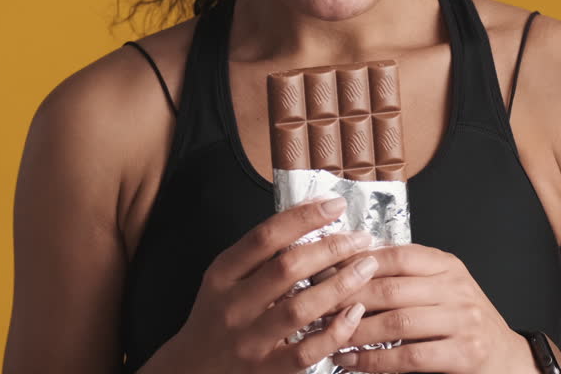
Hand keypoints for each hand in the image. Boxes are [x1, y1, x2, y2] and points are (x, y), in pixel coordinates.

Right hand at [168, 196, 381, 373]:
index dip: (303, 217)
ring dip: (340, 284)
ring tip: (367, 266)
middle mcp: (233, 306)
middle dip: (331, 247)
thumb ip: (259, 253)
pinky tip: (354, 313)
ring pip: (301, 308)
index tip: (334, 204)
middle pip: (287, 268)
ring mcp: (250, 341)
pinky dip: (334, 331)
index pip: (265, 237)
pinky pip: (307, 350)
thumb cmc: (216, 318)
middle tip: (361, 238)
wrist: (192, 371)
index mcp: (222, 275)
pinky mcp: (267, 371)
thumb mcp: (224, 279)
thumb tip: (310, 214)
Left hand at [328, 244, 534, 373]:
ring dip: (355, 332)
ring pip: (396, 322)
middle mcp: (457, 287)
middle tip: (316, 307)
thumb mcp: (442, 288)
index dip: (357, 263)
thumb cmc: (464, 322)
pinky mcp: (465, 353)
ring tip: (328, 337)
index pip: (396, 255)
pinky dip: (374, 361)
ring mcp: (463, 320)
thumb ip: (406, 277)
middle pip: (391, 288)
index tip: (324, 272)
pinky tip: (351, 361)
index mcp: (447, 265)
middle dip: (348, 299)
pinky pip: (409, 356)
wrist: (509, 358)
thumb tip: (350, 265)